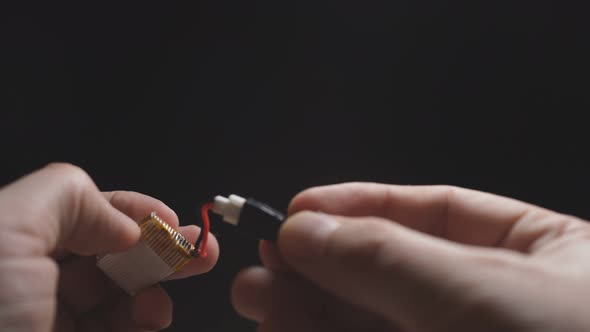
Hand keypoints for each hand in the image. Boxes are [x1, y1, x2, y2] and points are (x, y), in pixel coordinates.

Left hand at [0, 163, 218, 331]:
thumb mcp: (7, 228)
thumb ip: (69, 197)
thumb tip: (123, 225)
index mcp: (18, 241)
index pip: (85, 213)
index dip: (131, 212)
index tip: (169, 220)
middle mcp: (36, 281)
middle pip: (112, 254)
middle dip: (160, 249)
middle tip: (201, 249)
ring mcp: (54, 323)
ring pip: (121, 297)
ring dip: (155, 291)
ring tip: (163, 300)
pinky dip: (144, 324)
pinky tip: (151, 319)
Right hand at [232, 182, 589, 331]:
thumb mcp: (481, 293)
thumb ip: (388, 257)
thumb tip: (304, 229)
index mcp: (539, 253)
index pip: (436, 213)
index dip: (360, 206)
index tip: (298, 211)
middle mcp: (499, 302)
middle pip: (393, 271)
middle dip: (322, 265)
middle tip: (265, 264)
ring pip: (375, 321)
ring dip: (311, 309)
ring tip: (259, 300)